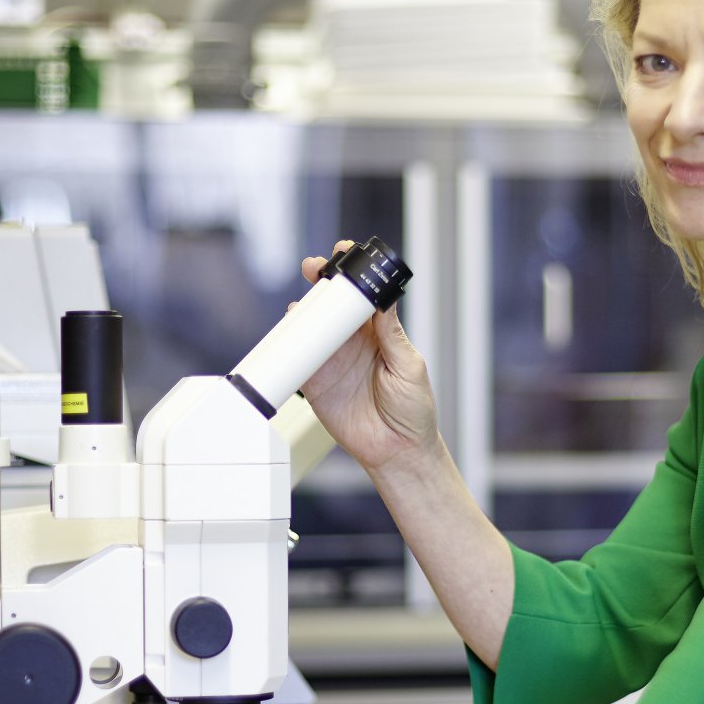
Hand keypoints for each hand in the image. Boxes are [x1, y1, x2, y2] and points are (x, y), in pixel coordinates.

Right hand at [298, 240, 438, 471]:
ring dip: (302, 309)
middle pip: (330, 304)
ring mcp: (332, 360)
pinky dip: (289, 344)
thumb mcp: (409, 366)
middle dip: (321, 281)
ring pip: (310, 326)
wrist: (397, 451)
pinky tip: (289, 333)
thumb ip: (392, 334)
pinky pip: (297, 358)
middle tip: (314, 268)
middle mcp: (352, 342)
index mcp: (378, 332)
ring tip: (302, 302)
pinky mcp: (315, 382)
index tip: (345, 253)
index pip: (361, 295)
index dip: (352, 273)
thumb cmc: (414, 410)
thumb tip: (382, 300)